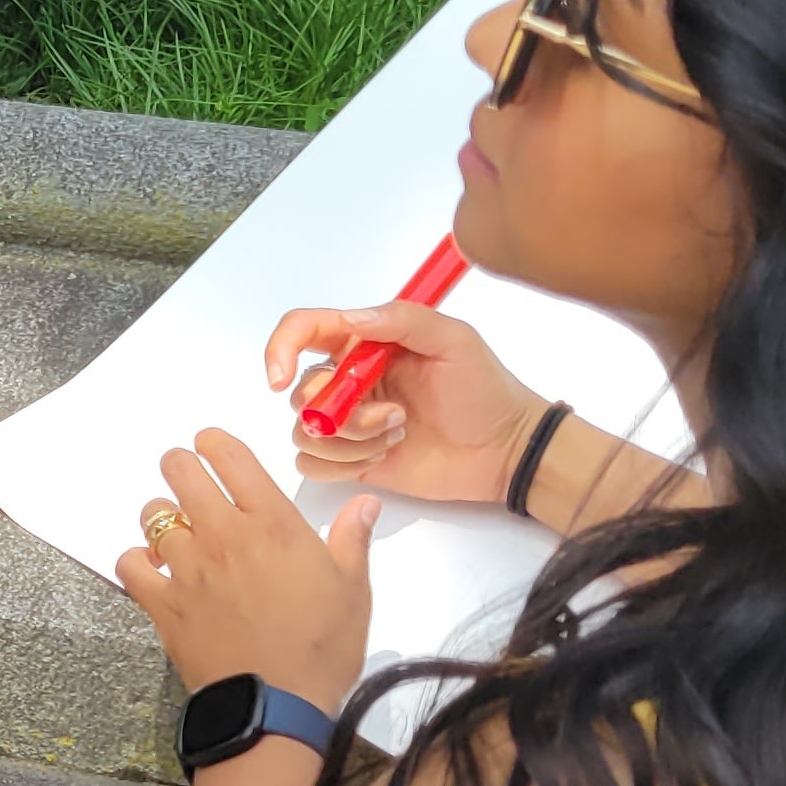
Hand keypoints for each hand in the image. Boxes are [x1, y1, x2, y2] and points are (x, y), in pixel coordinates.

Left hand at [115, 427, 375, 713]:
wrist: (277, 706)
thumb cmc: (322, 648)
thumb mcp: (352, 590)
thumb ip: (351, 538)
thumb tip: (364, 502)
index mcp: (272, 525)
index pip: (230, 457)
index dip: (213, 443)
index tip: (211, 445)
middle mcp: (223, 536)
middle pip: (179, 471)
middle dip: (180, 465)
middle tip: (188, 477)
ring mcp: (187, 569)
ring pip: (153, 516)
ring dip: (161, 515)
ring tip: (176, 527)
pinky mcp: (163, 603)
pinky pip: (130, 565)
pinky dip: (136, 560)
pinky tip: (153, 568)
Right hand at [264, 296, 544, 502]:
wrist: (506, 449)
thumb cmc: (485, 390)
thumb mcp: (454, 340)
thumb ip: (403, 319)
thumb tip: (348, 319)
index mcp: (365, 344)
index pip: (302, 330)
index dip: (279, 348)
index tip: (278, 377)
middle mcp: (348, 381)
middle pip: (300, 392)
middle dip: (338, 411)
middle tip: (393, 417)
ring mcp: (348, 423)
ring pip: (305, 432)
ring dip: (350, 440)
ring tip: (396, 437)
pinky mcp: (351, 461)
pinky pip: (312, 465)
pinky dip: (343, 465)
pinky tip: (385, 457)